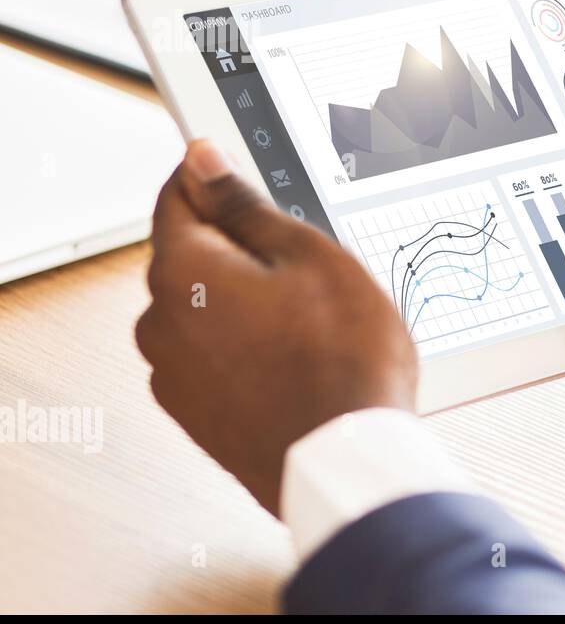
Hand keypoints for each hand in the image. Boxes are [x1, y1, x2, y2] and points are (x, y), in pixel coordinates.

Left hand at [135, 140, 416, 514]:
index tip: (250, 180)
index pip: (177, 195)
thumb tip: (202, 162)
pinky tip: (297, 360)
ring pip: (206, 309)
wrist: (346, 461)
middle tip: (310, 268)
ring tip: (313, 323)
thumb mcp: (310, 256)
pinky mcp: (194, 413)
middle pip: (193, 256)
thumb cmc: (341, 360)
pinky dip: (246, 347)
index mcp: (182, 271)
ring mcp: (173, 373)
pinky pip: (213, 356)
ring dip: (247, 302)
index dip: (216, 178)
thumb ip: (246, 205)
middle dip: (244, 251)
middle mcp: (160, 322)